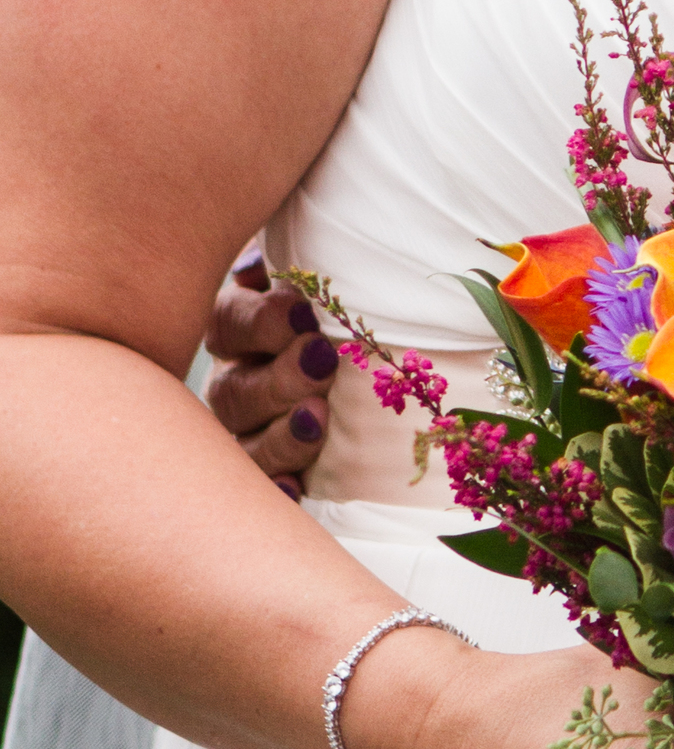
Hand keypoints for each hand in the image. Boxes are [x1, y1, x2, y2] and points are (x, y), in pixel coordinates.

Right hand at [204, 258, 336, 488]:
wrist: (369, 351)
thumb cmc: (341, 304)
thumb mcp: (319, 276)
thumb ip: (294, 262)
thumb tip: (265, 261)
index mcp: (239, 325)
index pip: (229, 322)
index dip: (262, 321)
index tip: (304, 315)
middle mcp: (235, 379)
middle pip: (234, 389)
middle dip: (278, 378)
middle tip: (322, 364)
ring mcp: (248, 430)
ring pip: (244, 441)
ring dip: (281, 434)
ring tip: (318, 420)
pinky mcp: (273, 468)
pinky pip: (266, 485)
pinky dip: (280, 485)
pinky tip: (297, 487)